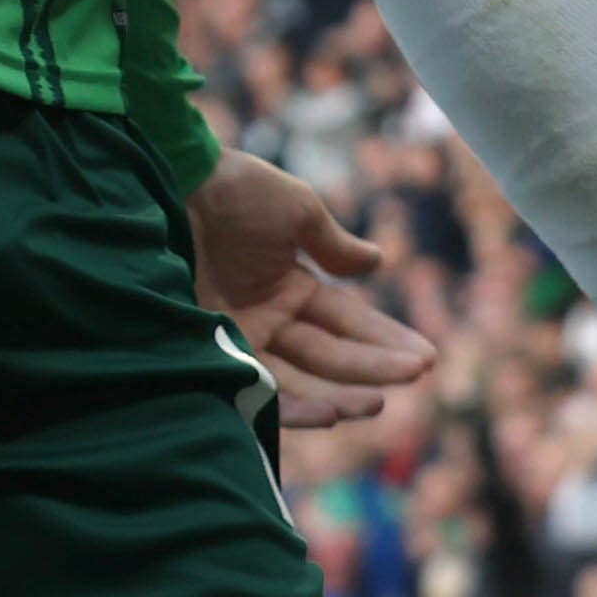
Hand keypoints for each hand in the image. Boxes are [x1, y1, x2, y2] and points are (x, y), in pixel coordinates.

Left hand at [187, 153, 434, 428]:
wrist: (171, 184)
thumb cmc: (233, 189)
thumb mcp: (295, 209)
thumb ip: (333, 245)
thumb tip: (377, 264)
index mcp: (290, 284)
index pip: (348, 320)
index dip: (386, 338)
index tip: (425, 356)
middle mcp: (269, 318)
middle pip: (331, 353)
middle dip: (376, 365)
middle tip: (419, 372)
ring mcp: (242, 338)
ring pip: (302, 379)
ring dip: (343, 394)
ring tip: (378, 403)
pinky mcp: (213, 352)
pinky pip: (260, 390)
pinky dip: (295, 406)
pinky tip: (330, 412)